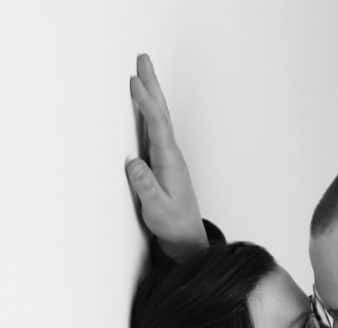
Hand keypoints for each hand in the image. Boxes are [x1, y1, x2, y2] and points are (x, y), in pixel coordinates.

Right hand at [126, 53, 206, 257]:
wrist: (188, 241)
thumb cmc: (174, 226)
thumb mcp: (158, 210)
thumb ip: (146, 187)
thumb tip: (133, 163)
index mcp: (170, 163)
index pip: (158, 126)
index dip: (146, 104)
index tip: (134, 83)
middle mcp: (172, 156)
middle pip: (161, 114)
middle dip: (152, 86)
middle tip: (143, 59)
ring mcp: (169, 159)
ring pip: (160, 119)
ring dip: (152, 95)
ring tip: (143, 73)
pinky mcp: (164, 164)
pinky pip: (156, 130)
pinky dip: (149, 113)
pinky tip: (145, 107)